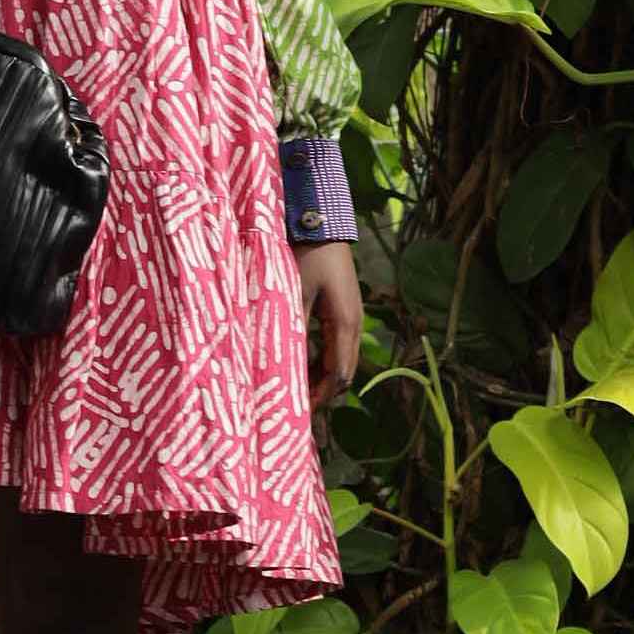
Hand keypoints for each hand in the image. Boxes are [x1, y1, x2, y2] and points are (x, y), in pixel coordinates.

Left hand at [294, 240, 361, 420]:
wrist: (320, 222)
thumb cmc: (306, 255)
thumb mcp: (294, 293)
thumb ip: (291, 328)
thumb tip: (280, 363)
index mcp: (343, 324)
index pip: (339, 375)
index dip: (320, 397)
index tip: (299, 411)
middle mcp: (353, 325)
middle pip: (343, 371)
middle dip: (321, 391)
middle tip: (295, 404)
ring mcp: (351, 316)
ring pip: (341, 358)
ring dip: (321, 375)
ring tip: (295, 387)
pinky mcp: (343, 309)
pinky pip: (335, 343)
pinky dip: (321, 358)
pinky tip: (300, 361)